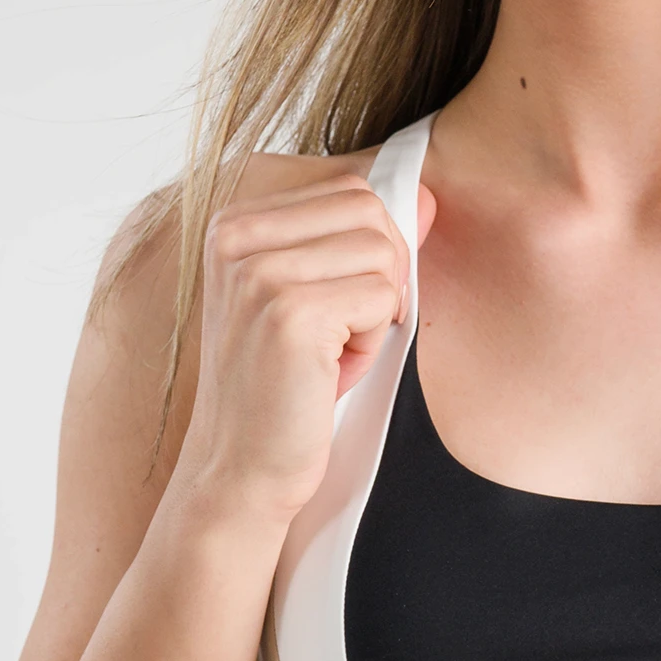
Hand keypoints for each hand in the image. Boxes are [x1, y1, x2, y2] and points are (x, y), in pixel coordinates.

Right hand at [178, 172, 437, 522]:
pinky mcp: (288, 312)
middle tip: (349, 329)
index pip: (348, 190)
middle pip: (368, 210)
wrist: (240, 469)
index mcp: (233, 224)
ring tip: (334, 351)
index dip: (373, 247)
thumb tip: (427, 195)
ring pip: (381, 251)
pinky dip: (372, 339)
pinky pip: (381, 296)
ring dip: (376, 309)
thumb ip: (363, 240)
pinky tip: (333, 369)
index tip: (345, 303)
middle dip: (382, 272)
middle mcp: (235, 236)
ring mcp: (258, 272)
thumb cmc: (285, 386)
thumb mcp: (319, 297)